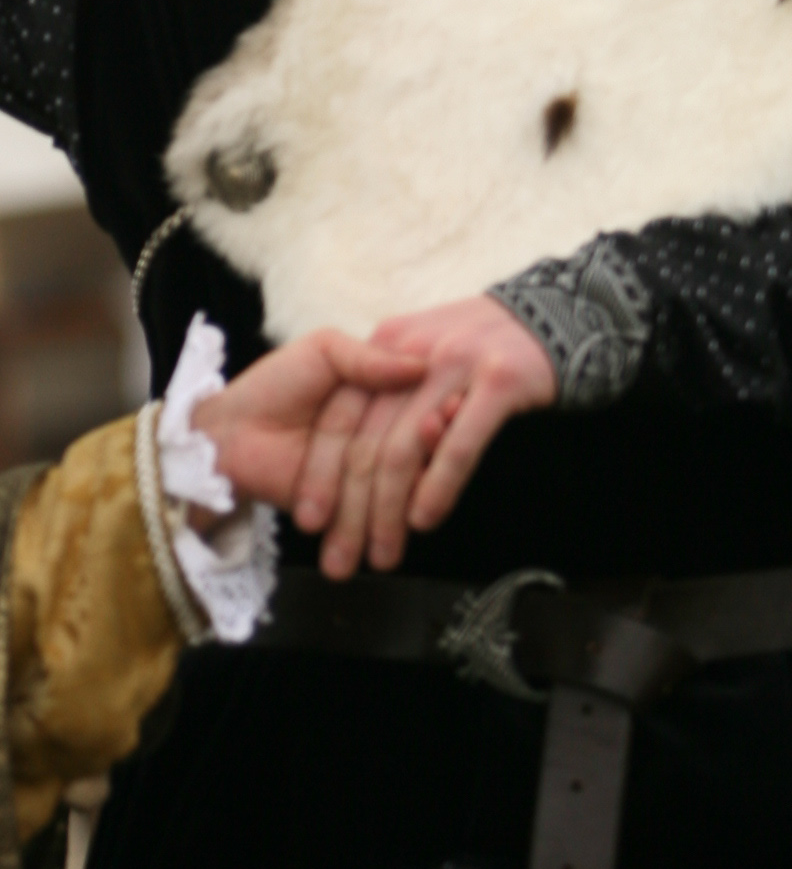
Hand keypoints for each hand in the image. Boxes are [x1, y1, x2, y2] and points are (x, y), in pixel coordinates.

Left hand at [192, 327, 433, 518]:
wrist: (227, 434)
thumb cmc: (272, 385)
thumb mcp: (322, 352)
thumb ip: (367, 358)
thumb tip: (420, 365)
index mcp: (380, 395)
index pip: (417, 409)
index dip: (431, 417)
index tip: (446, 418)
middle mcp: (379, 434)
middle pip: (406, 453)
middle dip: (420, 462)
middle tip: (436, 455)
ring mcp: (364, 472)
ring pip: (394, 488)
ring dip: (403, 504)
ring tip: (423, 497)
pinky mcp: (349, 505)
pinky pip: (376, 513)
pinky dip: (387, 519)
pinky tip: (402, 525)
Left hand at [284, 293, 557, 577]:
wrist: (559, 309)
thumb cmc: (486, 344)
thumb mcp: (423, 349)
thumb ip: (385, 387)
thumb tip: (358, 452)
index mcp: (384, 346)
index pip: (339, 420)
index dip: (320, 476)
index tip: (310, 523)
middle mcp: (411, 355)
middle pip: (366, 444)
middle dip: (350, 511)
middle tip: (341, 559)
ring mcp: (454, 366)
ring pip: (404, 450)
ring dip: (388, 512)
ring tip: (381, 554)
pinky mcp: (498, 382)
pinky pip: (459, 444)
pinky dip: (437, 485)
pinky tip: (423, 520)